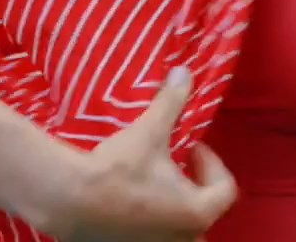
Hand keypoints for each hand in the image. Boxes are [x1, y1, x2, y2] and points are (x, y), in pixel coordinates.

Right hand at [43, 68, 236, 240]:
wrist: (70, 201)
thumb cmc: (119, 169)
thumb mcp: (150, 130)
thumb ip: (172, 101)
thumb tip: (185, 71)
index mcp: (195, 213)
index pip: (225, 191)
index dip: (213, 164)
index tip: (193, 147)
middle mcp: (182, 239)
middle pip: (202, 214)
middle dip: (194, 189)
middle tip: (176, 165)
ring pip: (177, 230)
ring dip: (172, 206)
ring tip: (153, 181)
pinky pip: (151, 236)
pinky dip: (149, 220)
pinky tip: (130, 199)